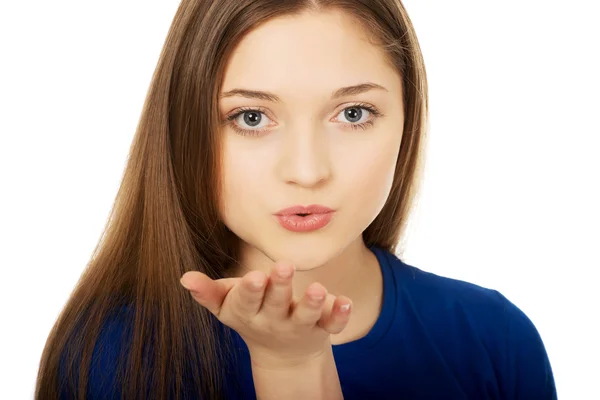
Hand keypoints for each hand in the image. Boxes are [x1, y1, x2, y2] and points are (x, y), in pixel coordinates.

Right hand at [179, 261, 352, 367]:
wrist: (282, 353)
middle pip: (276, 304)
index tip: (255, 276)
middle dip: (280, 287)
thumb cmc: (251, 314)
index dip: (250, 290)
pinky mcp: (321, 327)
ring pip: (305, 316)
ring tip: (320, 288)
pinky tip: (345, 301)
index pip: (246, 301)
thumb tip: (184, 278)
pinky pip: (332, 324)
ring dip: (312, 303)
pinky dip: (339, 314)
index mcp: (248, 312)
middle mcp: (273, 320)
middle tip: (284, 266)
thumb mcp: (227, 306)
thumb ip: (208, 292)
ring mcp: (298, 324)